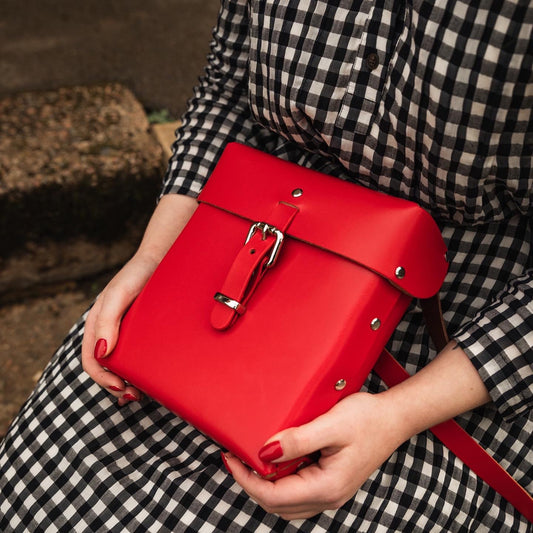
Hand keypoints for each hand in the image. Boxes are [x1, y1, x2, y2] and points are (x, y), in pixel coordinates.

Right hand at [81, 194, 197, 404]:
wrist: (165, 258)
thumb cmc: (138, 273)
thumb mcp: (119, 294)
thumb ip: (107, 320)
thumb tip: (101, 353)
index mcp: (98, 324)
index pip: (92, 361)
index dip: (103, 379)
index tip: (122, 387)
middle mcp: (112, 330)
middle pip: (108, 367)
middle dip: (118, 385)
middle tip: (137, 395)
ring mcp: (130, 332)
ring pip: (125, 363)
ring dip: (132, 380)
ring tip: (145, 390)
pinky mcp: (147, 331)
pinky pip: (141, 354)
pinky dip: (144, 368)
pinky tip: (156, 372)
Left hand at [223, 342, 489, 519]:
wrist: (394, 418)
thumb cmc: (368, 419)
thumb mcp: (330, 425)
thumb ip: (297, 441)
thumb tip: (264, 452)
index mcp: (327, 487)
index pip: (273, 496)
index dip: (246, 479)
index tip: (230, 457)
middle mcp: (328, 497)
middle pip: (276, 504)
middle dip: (251, 483)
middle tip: (235, 457)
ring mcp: (331, 492)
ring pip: (286, 502)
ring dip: (265, 484)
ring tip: (250, 458)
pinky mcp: (331, 482)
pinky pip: (298, 491)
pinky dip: (280, 480)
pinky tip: (275, 460)